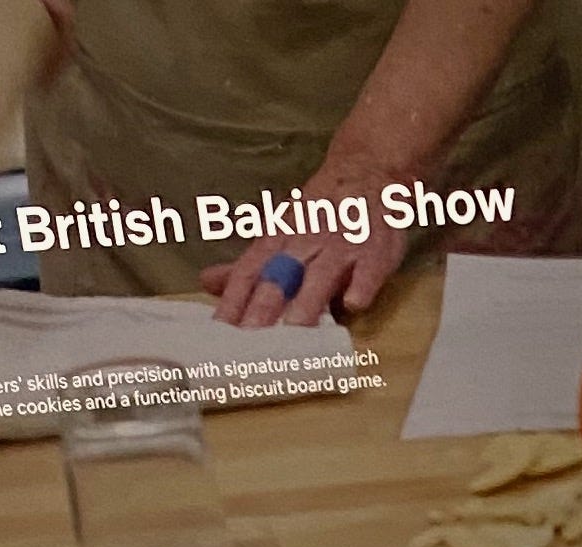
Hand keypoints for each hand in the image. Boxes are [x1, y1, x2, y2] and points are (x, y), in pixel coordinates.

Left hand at [205, 158, 411, 325]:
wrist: (366, 173)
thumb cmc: (319, 213)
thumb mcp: (280, 233)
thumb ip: (249, 265)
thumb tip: (207, 282)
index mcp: (278, 239)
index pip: (250, 271)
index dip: (234, 300)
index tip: (220, 330)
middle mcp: (305, 241)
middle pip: (281, 275)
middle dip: (264, 305)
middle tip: (250, 338)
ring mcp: (340, 245)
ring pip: (321, 273)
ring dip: (308, 299)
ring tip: (295, 328)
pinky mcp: (374, 250)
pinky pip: (369, 268)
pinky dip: (362, 283)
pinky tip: (355, 303)